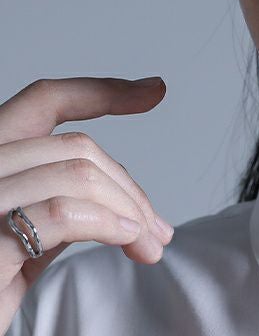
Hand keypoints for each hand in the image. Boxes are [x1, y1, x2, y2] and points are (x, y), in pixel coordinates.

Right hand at [0, 76, 174, 335]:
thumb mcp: (22, 244)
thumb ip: (57, 213)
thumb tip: (117, 206)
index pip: (42, 101)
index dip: (102, 91)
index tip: (152, 90)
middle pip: (77, 147)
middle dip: (132, 189)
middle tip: (159, 232)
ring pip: (77, 174)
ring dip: (131, 211)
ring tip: (151, 245)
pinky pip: (63, 214)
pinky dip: (111, 224)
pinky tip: (131, 241)